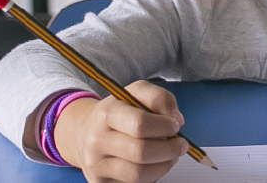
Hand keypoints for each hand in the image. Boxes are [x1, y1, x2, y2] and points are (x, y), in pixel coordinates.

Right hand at [55, 81, 188, 182]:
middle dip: (170, 150)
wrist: (85, 134)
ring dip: (163, 166)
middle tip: (181, 145)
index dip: (164, 126)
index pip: (140, 124)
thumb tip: (176, 119)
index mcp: (107, 114)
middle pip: (141, 152)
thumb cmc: (117, 114)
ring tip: (170, 156)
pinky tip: (154, 165)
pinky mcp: (100, 182)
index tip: (175, 126)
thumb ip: (160, 98)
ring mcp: (97, 164)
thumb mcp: (136, 93)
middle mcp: (97, 140)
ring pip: (138, 173)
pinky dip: (151, 176)